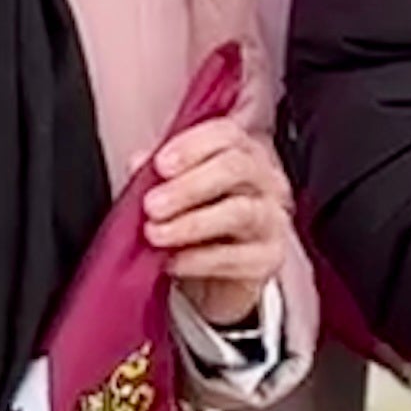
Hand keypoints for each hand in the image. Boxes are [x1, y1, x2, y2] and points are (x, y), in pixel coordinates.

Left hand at [139, 117, 293, 324]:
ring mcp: (272, 220)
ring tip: (155, 234)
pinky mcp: (270, 259)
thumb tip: (138, 162)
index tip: (160, 165)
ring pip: (240, 212)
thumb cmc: (197, 223)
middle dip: (188, 186)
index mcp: (242, 153)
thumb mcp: (173, 191)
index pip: (226, 134)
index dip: (191, 146)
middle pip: (235, 168)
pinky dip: (200, 260)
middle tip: (152, 205)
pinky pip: (238, 257)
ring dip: (191, 223)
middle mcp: (265, 181)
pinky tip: (174, 262)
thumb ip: (156, 173)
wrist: (214, 277)